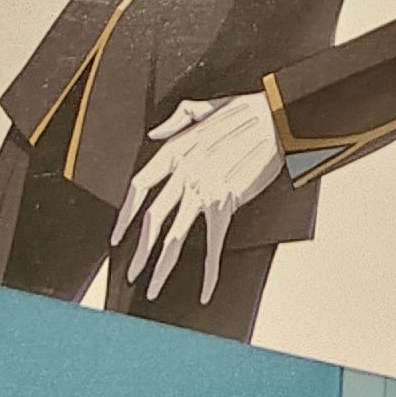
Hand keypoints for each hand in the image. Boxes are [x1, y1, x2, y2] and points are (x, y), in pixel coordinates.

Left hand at [117, 93, 287, 307]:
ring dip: (161, 267)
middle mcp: (184, 173)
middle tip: (132, 273)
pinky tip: (205, 289)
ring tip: (153, 288)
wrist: (277, 118)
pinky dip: (210, 271)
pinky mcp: (227, 203)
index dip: (125, 214)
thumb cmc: (246, 111)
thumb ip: (176, 120)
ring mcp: (204, 190)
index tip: (118, 235)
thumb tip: (155, 132)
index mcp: (176, 150)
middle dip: (140, 252)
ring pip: (174, 237)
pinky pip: (213, 244)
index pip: (139, 187)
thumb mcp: (204, 107)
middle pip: (152, 220)